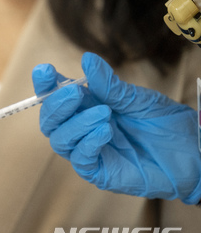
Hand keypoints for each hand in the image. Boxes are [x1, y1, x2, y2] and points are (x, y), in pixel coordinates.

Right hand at [32, 51, 200, 203]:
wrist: (192, 152)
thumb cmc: (164, 124)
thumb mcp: (136, 99)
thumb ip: (109, 85)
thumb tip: (87, 60)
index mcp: (85, 107)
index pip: (54, 96)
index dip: (45, 84)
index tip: (45, 71)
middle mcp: (81, 129)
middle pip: (49, 120)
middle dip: (56, 104)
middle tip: (75, 93)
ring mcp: (89, 151)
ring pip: (60, 140)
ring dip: (76, 124)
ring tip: (104, 114)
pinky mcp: (99, 172)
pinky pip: (80, 159)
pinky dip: (88, 143)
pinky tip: (105, 131)